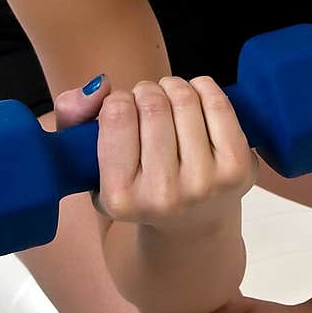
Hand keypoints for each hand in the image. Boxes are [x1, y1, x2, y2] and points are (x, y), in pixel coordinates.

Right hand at [54, 73, 257, 233]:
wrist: (190, 227)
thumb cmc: (136, 185)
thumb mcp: (90, 162)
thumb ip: (72, 116)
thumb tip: (99, 85)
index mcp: (119, 198)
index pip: (116, 113)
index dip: (118, 99)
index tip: (123, 109)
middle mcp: (164, 196)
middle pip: (152, 103)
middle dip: (147, 91)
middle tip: (148, 102)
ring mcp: (206, 184)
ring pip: (185, 98)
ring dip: (174, 87)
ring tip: (169, 100)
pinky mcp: (238, 169)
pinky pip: (219, 103)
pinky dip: (204, 88)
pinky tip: (195, 98)